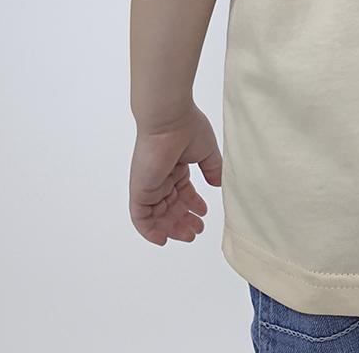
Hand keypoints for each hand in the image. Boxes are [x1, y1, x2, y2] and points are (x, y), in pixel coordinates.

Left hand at [129, 102, 221, 244]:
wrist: (169, 119)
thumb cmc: (187, 128)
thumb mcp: (207, 151)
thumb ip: (212, 169)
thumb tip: (218, 184)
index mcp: (174, 166)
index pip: (181, 191)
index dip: (192, 204)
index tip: (204, 213)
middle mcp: (160, 177)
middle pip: (170, 206)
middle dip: (183, 220)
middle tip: (197, 231)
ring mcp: (149, 184)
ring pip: (157, 215)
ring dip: (172, 228)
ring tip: (189, 235)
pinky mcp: (140, 190)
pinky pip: (140, 218)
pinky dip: (149, 231)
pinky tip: (164, 239)